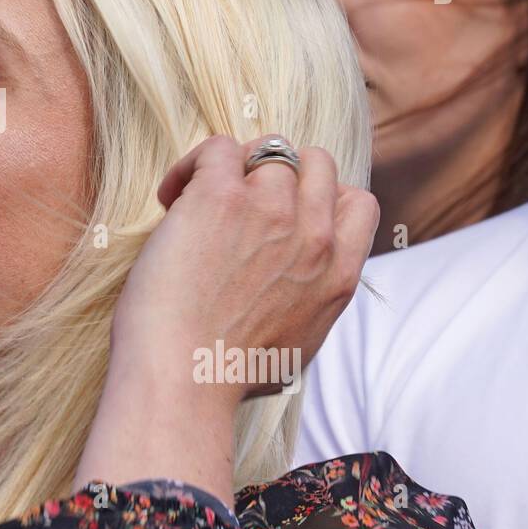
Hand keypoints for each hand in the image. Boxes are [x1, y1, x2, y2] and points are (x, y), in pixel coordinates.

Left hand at [74, 135, 377, 501]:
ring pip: (266, 149)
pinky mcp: (221, 197)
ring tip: (193, 202)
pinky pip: (217, 147)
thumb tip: (294, 289)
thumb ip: (310, 303)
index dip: (319, 197)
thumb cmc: (224, 378)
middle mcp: (314, 236)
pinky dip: (190, 165)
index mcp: (339, 274)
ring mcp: (271, 210)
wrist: (183, 381)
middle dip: (275, 174)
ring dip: (231, 168)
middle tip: (235, 203)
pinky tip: (171, 199)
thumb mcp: (298, 347)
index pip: (356, 201)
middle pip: (313, 162)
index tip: (281, 217)